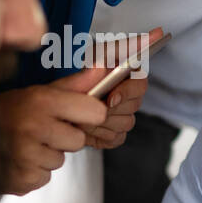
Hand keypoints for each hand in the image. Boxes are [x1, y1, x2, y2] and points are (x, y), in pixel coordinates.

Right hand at [0, 75, 108, 194]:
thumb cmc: (10, 113)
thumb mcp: (39, 93)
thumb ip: (75, 85)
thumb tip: (102, 68)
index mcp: (41, 101)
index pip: (95, 112)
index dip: (88, 115)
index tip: (74, 115)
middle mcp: (33, 126)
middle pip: (78, 141)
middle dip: (64, 139)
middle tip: (40, 132)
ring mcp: (25, 154)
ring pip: (59, 161)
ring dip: (46, 156)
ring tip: (25, 145)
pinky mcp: (20, 178)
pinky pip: (43, 177)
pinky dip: (33, 172)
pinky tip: (17, 159)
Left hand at [82, 27, 160, 149]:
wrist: (61, 104)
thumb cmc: (77, 79)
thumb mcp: (83, 66)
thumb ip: (94, 64)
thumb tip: (101, 67)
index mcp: (129, 77)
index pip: (140, 85)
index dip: (127, 93)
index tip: (110, 99)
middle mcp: (130, 98)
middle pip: (132, 107)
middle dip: (107, 109)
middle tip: (87, 107)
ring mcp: (125, 117)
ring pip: (124, 124)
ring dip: (100, 121)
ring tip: (81, 117)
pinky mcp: (117, 134)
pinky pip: (115, 138)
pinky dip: (98, 135)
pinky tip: (85, 127)